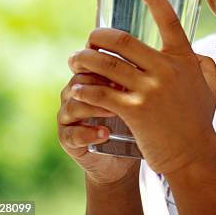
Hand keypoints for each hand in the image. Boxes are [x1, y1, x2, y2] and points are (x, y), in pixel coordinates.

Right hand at [57, 71, 139, 185]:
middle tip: (120, 89)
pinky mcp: (66, 139)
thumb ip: (134, 78)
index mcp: (87, 78)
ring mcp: (67, 117)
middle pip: (78, 82)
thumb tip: (148, 59)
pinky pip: (71, 134)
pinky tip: (104, 134)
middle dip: (99, 84)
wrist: (121, 154)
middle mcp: (73, 94)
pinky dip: (88, 133)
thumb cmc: (130, 117)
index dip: (105, 65)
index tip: (127, 70)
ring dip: (94, 108)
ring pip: (73, 106)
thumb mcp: (133, 96)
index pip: (89, 64)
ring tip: (114, 112)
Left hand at [68, 0, 215, 175]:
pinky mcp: (135, 112)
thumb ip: (203, 64)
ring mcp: (150, 90)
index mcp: (183, 59)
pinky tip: (77, 89)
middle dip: (99, 36)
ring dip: (84, 59)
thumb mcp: (210, 87)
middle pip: (123, 40)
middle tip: (89, 39)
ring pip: (107, 64)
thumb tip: (195, 52)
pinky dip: (85, 89)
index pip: (169, 20)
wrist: (194, 155)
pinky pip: (102, 93)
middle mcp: (166, 69)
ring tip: (74, 60)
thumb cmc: (199, 120)